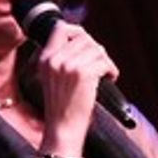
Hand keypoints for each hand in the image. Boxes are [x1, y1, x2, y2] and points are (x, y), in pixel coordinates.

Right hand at [35, 18, 119, 155]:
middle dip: (96, 50)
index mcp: (45, 58)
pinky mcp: (83, 74)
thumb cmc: (62, 108)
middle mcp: (55, 59)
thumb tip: (85, 42)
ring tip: (105, 73)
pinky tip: (110, 78)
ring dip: (105, 60)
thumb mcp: (52, 78)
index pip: (61, 28)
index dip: (78, 32)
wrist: (62, 129)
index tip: (87, 42)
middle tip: (100, 64)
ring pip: (97, 49)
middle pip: (84, 38)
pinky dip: (112, 70)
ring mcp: (68, 65)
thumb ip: (62, 59)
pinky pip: (104, 62)